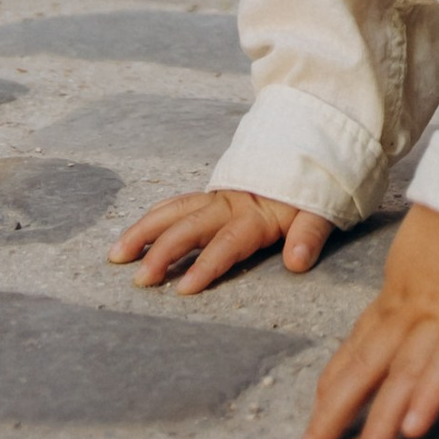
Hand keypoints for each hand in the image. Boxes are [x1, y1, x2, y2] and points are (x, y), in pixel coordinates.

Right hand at [109, 187, 329, 292]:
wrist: (306, 149)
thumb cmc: (311, 192)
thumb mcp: (321, 211)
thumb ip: (309, 235)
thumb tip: (297, 263)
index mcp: (256, 215)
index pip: (227, 243)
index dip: (206, 265)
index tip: (183, 289)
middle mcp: (230, 204)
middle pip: (191, 226)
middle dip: (163, 251)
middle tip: (140, 279)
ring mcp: (216, 198)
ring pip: (174, 211)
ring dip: (145, 231)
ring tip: (117, 255)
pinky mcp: (209, 197)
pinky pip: (175, 204)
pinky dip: (152, 218)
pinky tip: (132, 235)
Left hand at [298, 202, 438, 438]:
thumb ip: (435, 274)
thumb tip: (432, 298)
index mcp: (405, 286)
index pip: (362, 340)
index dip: (337, 377)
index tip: (318, 409)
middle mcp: (415, 302)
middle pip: (368, 363)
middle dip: (337, 412)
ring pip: (403, 373)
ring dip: (381, 422)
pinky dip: (430, 391)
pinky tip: (414, 427)